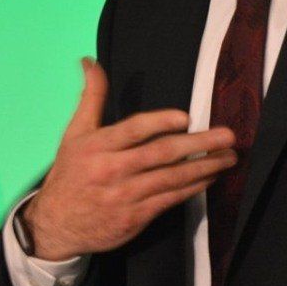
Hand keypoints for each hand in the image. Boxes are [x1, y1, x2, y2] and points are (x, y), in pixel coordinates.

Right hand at [23, 57, 236, 258]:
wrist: (57, 224)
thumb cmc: (71, 173)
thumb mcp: (75, 133)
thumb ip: (91, 97)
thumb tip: (90, 61)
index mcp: (97, 146)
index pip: (133, 130)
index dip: (160, 122)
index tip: (185, 118)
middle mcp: (112, 170)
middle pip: (161, 154)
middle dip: (199, 144)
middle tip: (228, 136)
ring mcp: (125, 195)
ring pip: (172, 178)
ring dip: (205, 167)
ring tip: (230, 157)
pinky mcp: (135, 217)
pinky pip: (170, 199)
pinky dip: (193, 188)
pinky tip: (211, 178)